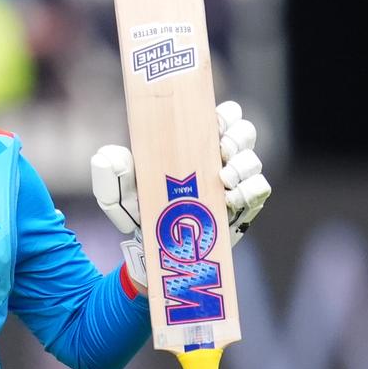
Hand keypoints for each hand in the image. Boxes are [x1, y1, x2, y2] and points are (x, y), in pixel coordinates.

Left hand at [90, 101, 271, 289]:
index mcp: (192, 146)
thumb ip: (110, 176)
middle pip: (244, 132)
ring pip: (253, 161)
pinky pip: (260, 190)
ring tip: (223, 180)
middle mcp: (217, 160)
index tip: (213, 121)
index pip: (220, 116)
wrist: (154, 255)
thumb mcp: (118, 196)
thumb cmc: (139, 215)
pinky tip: (230, 199)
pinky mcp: (243, 209)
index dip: (224, 113)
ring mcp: (233, 184)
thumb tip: (107, 156)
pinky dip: (250, 190)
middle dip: (238, 136)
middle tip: (221, 150)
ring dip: (243, 165)